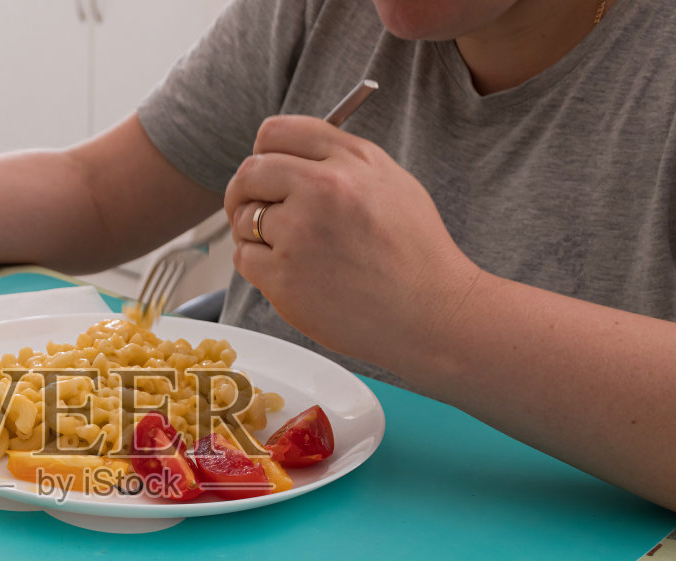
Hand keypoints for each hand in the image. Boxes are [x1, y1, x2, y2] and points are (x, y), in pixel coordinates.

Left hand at [223, 116, 481, 372]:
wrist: (432, 312)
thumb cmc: (415, 255)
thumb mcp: (392, 184)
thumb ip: (341, 162)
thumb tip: (290, 157)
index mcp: (351, 160)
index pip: (276, 133)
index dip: (263, 153)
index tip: (264, 171)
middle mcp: (324, 189)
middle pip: (250, 173)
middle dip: (244, 192)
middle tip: (251, 209)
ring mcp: (301, 233)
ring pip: (243, 219)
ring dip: (253, 234)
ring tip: (289, 252)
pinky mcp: (285, 276)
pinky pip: (245, 258)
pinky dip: (259, 267)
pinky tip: (292, 275)